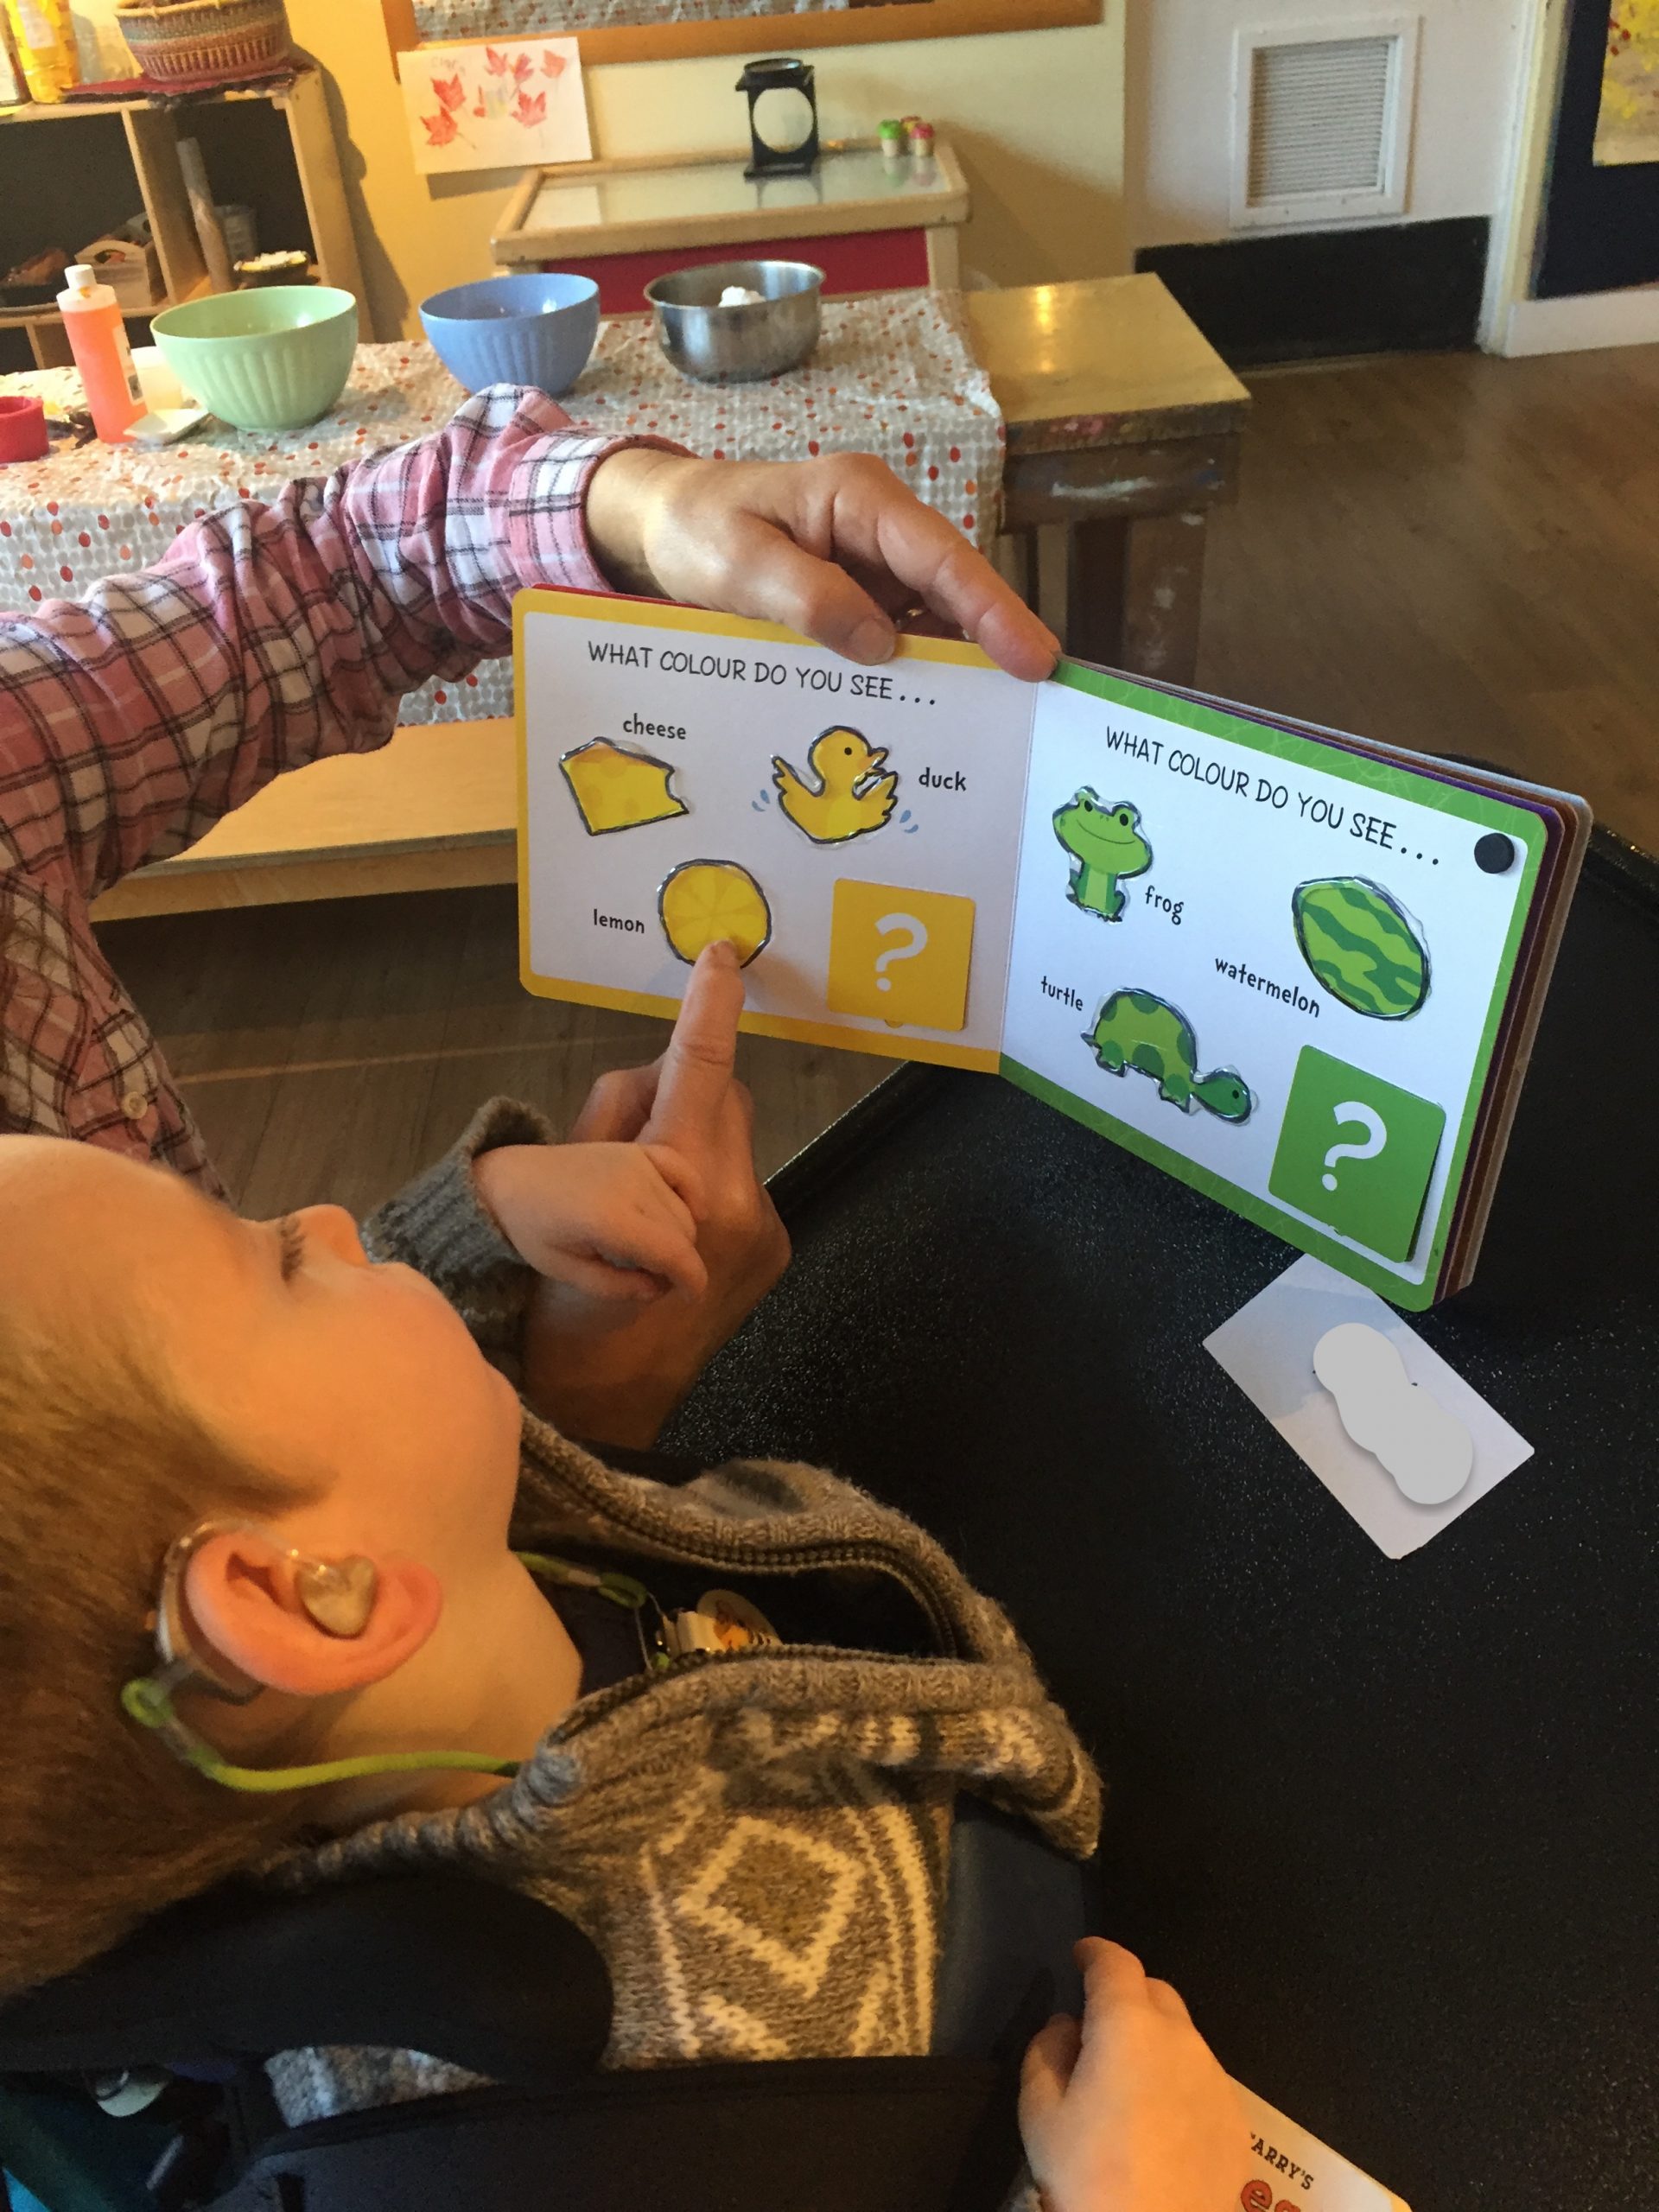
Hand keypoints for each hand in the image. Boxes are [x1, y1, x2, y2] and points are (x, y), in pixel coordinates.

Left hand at [472, 1139, 707, 1312]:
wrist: (510, 1179)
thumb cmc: (532, 1230)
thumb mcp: (566, 1270)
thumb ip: (615, 1286)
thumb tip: (658, 1289)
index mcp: (610, 1220)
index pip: (673, 1252)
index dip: (692, 1279)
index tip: (692, 1298)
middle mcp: (631, 1186)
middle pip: (682, 1233)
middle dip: (679, 1263)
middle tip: (655, 1280)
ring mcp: (636, 1162)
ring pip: (683, 1208)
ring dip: (680, 1236)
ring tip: (654, 1254)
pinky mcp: (636, 1151)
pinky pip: (681, 1169)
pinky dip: (692, 1192)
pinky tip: (693, 1212)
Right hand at [521, 942, 789, 1443]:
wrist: (602, 1403)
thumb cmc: (562, 1299)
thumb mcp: (559, 1191)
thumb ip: (614, 1121)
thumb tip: (655, 1083)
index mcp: (683, 1183)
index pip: (702, 1069)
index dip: (711, 1006)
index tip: (727, 958)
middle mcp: (740, 1202)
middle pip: (725, 1096)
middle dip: (681, 1095)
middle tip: (624, 1136)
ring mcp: (765, 1231)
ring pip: (732, 1142)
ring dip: (693, 1148)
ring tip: (641, 1207)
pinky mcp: (774, 1251)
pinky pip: (740, 1185)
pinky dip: (706, 1190)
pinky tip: (670, 1235)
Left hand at [585, 448, 1058, 680]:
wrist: (662, 525)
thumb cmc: (697, 530)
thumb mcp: (739, 564)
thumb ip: (808, 598)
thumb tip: (879, 646)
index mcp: (861, 499)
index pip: (943, 557)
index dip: (992, 609)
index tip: (1032, 659)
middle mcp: (881, 530)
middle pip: (952, 590)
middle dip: (994, 644)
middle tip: (1034, 707)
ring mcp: (873, 568)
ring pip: (931, 621)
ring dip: (954, 671)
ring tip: (990, 728)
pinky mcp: (860, 600)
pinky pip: (898, 640)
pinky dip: (912, 677)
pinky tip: (926, 720)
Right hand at [1019, 1940, 1249, 2211]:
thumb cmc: (1087, 2175)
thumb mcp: (1040, 2111)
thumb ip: (1047, 2050)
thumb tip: (1069, 2026)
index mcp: (1128, 2025)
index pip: (1115, 1963)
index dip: (1095, 1952)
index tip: (1081, 1956)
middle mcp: (1180, 2038)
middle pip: (1154, 1993)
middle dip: (1126, 1998)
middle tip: (1099, 2032)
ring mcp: (1215, 2079)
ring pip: (1182, 2038)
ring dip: (1155, 2043)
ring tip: (1129, 2090)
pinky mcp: (1235, 2119)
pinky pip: (1203, 2080)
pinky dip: (1179, 2082)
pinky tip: (1161, 2124)